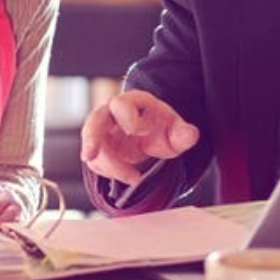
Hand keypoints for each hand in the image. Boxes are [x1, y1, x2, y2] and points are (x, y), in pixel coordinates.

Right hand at [80, 90, 198, 185]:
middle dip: (91, 138)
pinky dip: (108, 172)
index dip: (130, 120)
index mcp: (132, 101)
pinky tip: (126, 175)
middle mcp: (111, 113)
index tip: (142, 133)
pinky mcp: (97, 147)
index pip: (121, 105)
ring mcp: (101, 130)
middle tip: (89, 155)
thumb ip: (183, 133)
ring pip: (93, 147)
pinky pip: (95, 160)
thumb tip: (191, 135)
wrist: (150, 136)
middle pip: (94, 120)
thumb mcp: (175, 131)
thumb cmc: (160, 128)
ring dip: (109, 166)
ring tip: (133, 178)